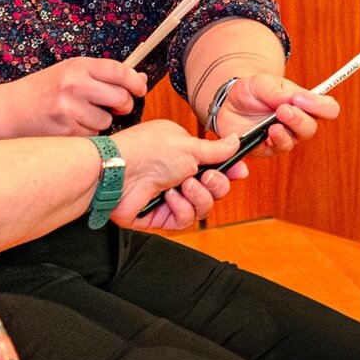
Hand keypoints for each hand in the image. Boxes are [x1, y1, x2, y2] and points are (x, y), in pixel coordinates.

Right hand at [1, 57, 146, 135]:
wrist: (10, 110)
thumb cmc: (44, 90)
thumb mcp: (71, 72)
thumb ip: (103, 75)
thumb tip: (139, 79)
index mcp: (77, 66)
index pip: (119, 71)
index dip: (135, 82)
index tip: (140, 89)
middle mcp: (74, 85)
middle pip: (120, 98)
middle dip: (124, 105)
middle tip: (117, 107)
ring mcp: (69, 109)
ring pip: (107, 121)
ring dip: (101, 122)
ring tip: (81, 115)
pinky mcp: (65, 131)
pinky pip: (92, 136)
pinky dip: (87, 134)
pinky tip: (71, 126)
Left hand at [109, 121, 248, 230]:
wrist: (120, 172)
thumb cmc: (149, 151)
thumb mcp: (189, 146)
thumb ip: (216, 150)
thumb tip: (235, 140)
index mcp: (184, 153)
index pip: (215, 165)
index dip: (229, 169)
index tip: (240, 170)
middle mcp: (178, 174)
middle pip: (214, 188)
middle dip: (216, 183)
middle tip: (208, 177)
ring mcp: (169, 196)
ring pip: (203, 206)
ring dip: (198, 196)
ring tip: (184, 185)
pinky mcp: (160, 217)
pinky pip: (185, 219)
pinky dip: (180, 208)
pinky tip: (169, 197)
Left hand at [212, 72, 339, 156]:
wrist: (229, 104)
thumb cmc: (251, 91)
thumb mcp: (261, 82)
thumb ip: (275, 90)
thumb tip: (289, 100)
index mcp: (304, 103)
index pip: (327, 108)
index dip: (320, 106)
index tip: (300, 99)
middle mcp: (298, 122)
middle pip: (311, 127)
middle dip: (298, 119)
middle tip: (283, 110)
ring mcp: (285, 136)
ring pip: (295, 140)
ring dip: (285, 131)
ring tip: (274, 124)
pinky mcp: (269, 148)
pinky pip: (277, 149)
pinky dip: (273, 141)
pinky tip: (267, 133)